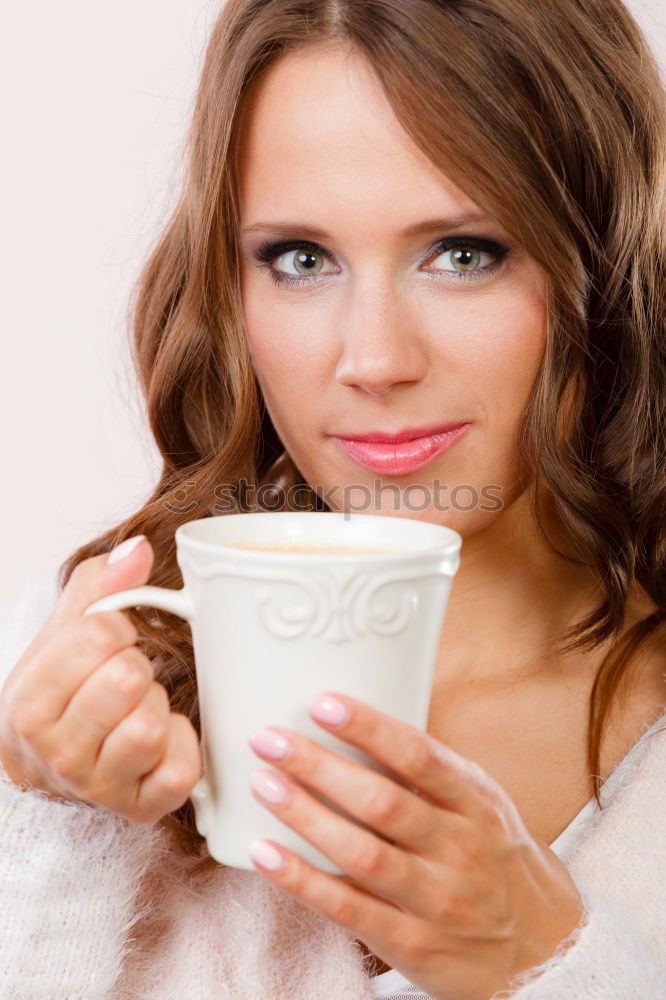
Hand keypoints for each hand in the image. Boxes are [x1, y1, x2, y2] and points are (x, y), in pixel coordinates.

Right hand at [0, 537, 200, 822]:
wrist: (49, 764)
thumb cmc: (61, 692)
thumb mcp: (63, 632)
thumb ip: (99, 585)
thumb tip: (137, 549)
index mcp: (28, 706)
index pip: (97, 637)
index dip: (116, 629)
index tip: (108, 644)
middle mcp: (57, 755)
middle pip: (127, 679)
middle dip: (135, 666)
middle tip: (123, 678)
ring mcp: (98, 788)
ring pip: (151, 726)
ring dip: (155, 705)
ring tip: (136, 708)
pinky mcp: (141, 808)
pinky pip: (181, 767)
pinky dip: (181, 744)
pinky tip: (159, 739)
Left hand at [247, 692, 584, 999]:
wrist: (547, 953)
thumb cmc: (497, 861)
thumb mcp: (484, 807)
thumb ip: (431, 775)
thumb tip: (359, 724)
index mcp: (476, 803)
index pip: (419, 756)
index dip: (369, 727)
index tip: (322, 703)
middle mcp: (459, 848)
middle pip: (381, 802)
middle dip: (319, 766)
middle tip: (269, 739)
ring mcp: (436, 899)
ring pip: (361, 853)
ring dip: (305, 816)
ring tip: (263, 783)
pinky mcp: (413, 944)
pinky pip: (349, 909)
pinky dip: (302, 881)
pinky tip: (265, 854)